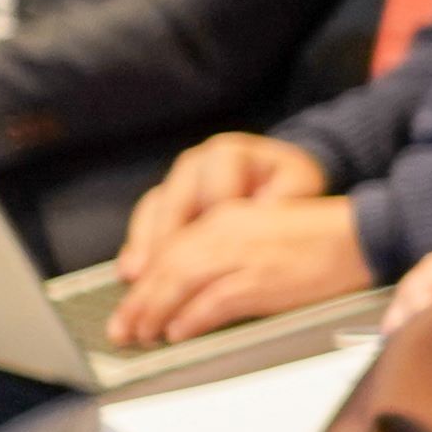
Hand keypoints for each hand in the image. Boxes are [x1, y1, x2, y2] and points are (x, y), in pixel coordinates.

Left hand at [114, 195, 376, 345]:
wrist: (360, 234)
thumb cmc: (315, 240)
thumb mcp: (258, 234)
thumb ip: (222, 253)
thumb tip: (187, 292)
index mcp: (224, 219)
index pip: (168, 252)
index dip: (143, 283)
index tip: (127, 308)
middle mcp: (226, 232)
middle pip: (167, 268)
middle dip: (139, 302)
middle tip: (122, 331)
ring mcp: (243, 255)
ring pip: (181, 283)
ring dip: (156, 313)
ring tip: (143, 336)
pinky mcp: (262, 279)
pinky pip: (214, 300)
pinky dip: (192, 318)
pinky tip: (179, 333)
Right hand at [118, 132, 331, 279]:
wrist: (280, 175)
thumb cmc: (291, 181)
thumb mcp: (299, 183)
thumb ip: (285, 197)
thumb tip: (266, 214)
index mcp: (229, 154)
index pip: (214, 192)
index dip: (210, 225)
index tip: (209, 254)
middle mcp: (196, 164)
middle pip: (174, 202)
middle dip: (167, 240)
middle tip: (160, 273)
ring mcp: (176, 182)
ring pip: (154, 212)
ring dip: (146, 246)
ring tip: (138, 277)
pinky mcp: (166, 201)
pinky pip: (146, 222)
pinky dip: (140, 247)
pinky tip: (132, 271)